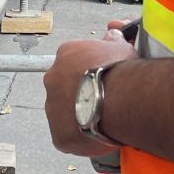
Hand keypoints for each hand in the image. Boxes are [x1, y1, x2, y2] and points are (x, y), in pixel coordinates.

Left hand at [43, 25, 138, 157]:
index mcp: (66, 55)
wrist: (117, 99)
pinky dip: (81, 137)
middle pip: (65, 87)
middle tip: (102, 99)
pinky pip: (68, 136)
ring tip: (102, 118)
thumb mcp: (120, 47)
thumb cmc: (118, 72)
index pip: (73, 62)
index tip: (100, 77)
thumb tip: (113, 36)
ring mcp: (53, 108)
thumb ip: (113, 41)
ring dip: (79, 114)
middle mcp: (53, 79)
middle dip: (80, 93)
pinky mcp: (59, 134)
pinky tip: (97, 134)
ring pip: (65, 112)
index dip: (88, 70)